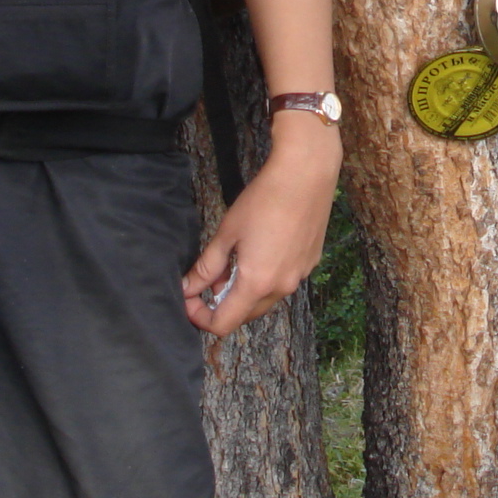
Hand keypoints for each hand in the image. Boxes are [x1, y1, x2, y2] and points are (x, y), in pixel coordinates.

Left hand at [182, 115, 341, 334]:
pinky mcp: (310, 263)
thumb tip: (187, 288)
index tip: (189, 300)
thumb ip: (206, 267)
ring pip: (265, 299)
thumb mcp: (226, 233)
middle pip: (245, 315)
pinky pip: (282, 282)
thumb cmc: (264, 199)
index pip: (223, 324)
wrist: (306, 174)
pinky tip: (260, 251)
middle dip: (221, 303)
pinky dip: (265, 278)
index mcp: (256, 283)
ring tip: (233, 261)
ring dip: (244, 291)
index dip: (200, 317)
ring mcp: (300, 276)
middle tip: (207, 278)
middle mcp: (281, 287)